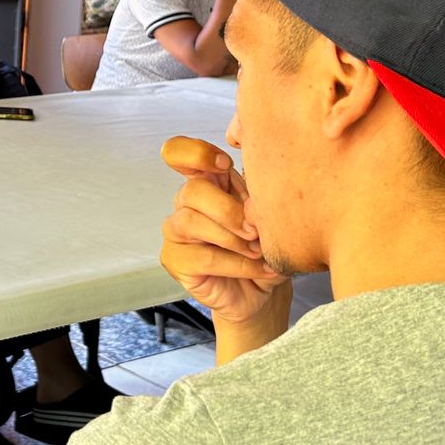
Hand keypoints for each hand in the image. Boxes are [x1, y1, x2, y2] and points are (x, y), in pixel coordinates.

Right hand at [159, 135, 286, 325]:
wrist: (264, 290)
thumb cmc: (266, 246)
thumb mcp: (269, 215)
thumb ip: (258, 200)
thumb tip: (250, 206)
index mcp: (209, 180)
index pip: (181, 153)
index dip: (197, 154)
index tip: (225, 164)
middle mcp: (186, 202)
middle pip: (192, 189)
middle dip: (228, 210)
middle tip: (255, 230)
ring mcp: (176, 230)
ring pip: (191, 221)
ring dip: (232, 238)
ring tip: (260, 251)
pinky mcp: (175, 260)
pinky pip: (203, 257)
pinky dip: (238, 264)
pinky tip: (259, 268)